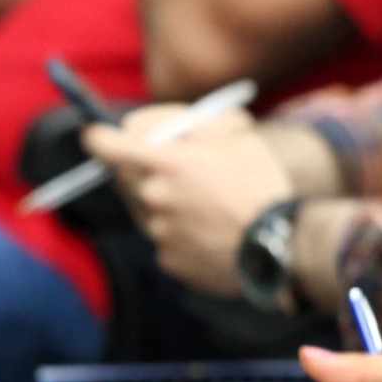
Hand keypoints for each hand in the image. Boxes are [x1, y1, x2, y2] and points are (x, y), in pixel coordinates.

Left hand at [85, 104, 283, 296]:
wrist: (280, 245)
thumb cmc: (260, 182)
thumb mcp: (236, 133)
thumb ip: (190, 121)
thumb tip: (155, 126)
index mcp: (163, 160)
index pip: (102, 143)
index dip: (101, 136)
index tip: (103, 136)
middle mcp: (151, 195)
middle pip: (123, 176)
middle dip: (143, 169)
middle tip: (178, 169)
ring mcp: (157, 231)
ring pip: (146, 209)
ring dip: (165, 201)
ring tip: (207, 204)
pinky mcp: (168, 260)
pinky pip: (164, 239)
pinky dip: (181, 232)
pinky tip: (212, 231)